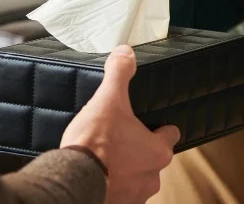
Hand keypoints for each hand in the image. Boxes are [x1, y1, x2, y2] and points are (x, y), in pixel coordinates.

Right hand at [61, 45, 180, 203]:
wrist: (73, 180)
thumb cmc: (95, 145)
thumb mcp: (108, 100)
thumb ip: (119, 74)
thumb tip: (125, 53)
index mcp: (158, 151)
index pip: (170, 135)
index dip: (159, 128)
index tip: (149, 124)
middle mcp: (152, 177)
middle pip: (152, 158)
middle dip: (139, 151)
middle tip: (119, 141)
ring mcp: (135, 196)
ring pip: (137, 179)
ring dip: (125, 171)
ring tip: (105, 159)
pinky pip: (120, 195)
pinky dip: (111, 186)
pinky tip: (97, 175)